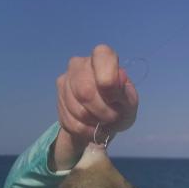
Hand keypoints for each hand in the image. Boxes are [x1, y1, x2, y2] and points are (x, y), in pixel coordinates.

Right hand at [52, 45, 138, 168]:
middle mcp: (79, 63)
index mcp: (102, 57)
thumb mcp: (130, 102)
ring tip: (102, 120)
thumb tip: (116, 82)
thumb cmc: (120, 107)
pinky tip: (92, 127)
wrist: (103, 123)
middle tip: (113, 117)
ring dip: (94, 122)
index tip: (114, 98)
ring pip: (78, 110)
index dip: (109, 81)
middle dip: (103, 111)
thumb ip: (126, 94)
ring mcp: (65, 80)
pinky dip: (86, 130)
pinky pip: (71, 122)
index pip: (102, 56)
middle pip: (86, 91)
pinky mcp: (58, 99)